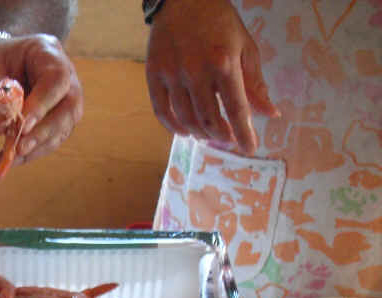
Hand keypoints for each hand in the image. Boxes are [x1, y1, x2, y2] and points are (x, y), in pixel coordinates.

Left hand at [0, 34, 82, 170]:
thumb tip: (3, 128)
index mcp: (47, 53)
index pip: (56, 80)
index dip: (43, 104)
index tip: (23, 124)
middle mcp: (65, 76)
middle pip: (69, 108)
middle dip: (44, 132)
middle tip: (19, 148)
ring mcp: (64, 100)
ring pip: (62, 129)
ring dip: (36, 148)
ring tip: (9, 160)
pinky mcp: (57, 120)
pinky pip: (50, 140)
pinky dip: (31, 153)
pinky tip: (9, 160)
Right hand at [145, 0, 278, 154]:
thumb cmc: (219, 22)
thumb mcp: (245, 48)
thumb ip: (255, 84)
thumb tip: (270, 114)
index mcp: (224, 63)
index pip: (236, 109)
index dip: (244, 134)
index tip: (249, 149)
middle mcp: (196, 71)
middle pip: (209, 120)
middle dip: (221, 136)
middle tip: (227, 138)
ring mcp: (172, 74)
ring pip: (185, 119)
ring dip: (199, 133)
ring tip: (207, 134)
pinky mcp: (154, 74)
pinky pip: (162, 112)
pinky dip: (173, 127)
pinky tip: (184, 130)